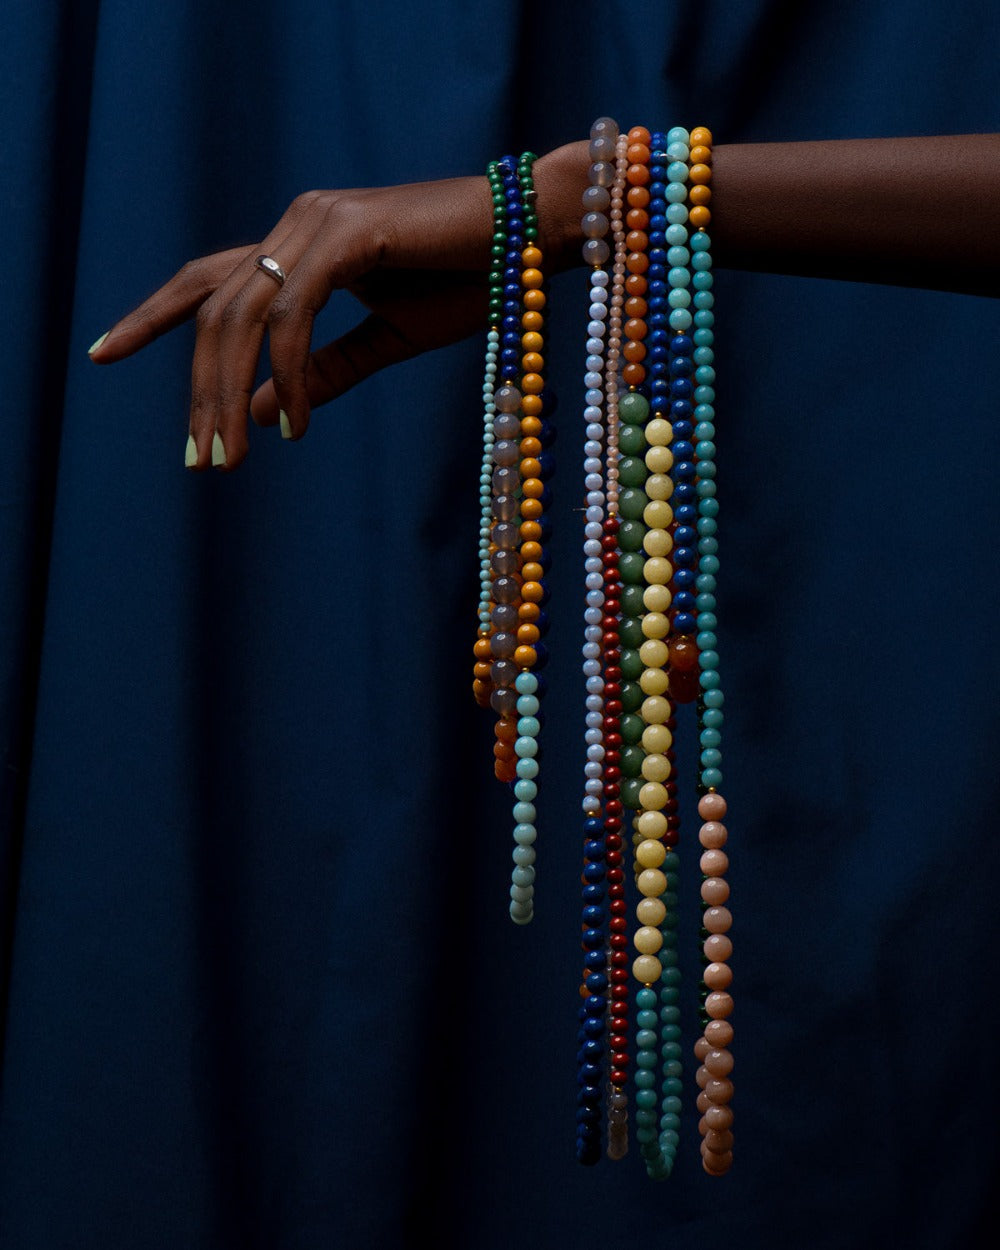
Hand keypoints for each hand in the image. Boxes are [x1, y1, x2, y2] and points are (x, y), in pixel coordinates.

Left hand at [89, 176, 502, 469]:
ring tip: (232, 458)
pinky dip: (289, 374)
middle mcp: (297, 223)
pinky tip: (295, 424)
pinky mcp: (347, 232)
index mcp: (300, 244)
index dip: (152, 316)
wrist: (534, 236)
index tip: (104, 355)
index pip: (207, 281)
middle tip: (199, 460)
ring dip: (228, 392)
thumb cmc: (472, 283)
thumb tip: (259, 413)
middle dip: (199, 388)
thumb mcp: (384, 340)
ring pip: (242, 314)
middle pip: (214, 308)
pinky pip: (295, 315)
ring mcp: (317, 221)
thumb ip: (322, 372)